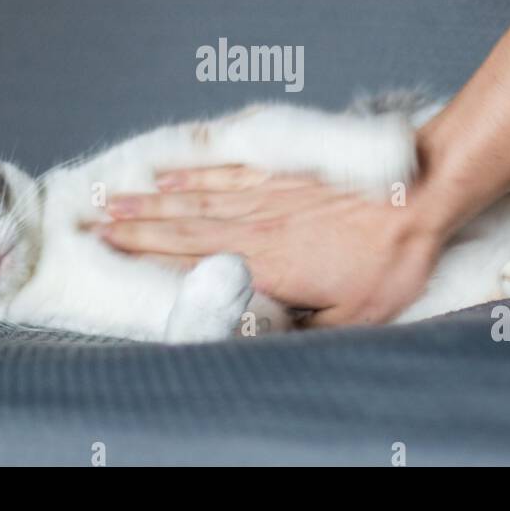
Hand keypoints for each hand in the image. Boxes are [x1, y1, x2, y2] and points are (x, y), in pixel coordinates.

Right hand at [97, 166, 444, 325]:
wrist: (417, 194)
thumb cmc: (389, 259)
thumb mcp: (354, 317)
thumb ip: (305, 330)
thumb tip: (266, 341)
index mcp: (265, 264)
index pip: (191, 258)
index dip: (145, 252)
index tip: (107, 245)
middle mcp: (255, 224)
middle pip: (181, 223)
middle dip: (133, 222)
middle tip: (92, 219)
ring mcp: (267, 193)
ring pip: (197, 195)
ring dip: (154, 197)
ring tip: (117, 194)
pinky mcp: (283, 172)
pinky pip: (229, 170)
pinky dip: (197, 169)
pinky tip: (174, 169)